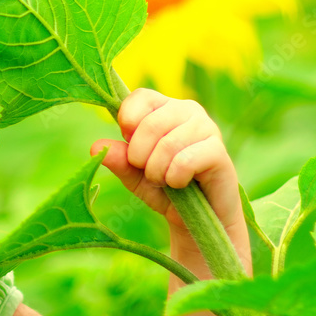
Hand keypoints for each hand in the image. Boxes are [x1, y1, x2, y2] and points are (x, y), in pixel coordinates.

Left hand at [90, 88, 244, 238]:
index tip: (131, 149)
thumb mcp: (133, 175)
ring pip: (167, 144)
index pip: (139, 97)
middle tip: (148, 174)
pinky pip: (184, 161)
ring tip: (164, 180)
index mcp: (164, 107)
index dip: (127, 124)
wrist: (197, 218)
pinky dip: (174, 178)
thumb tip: (96, 147)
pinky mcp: (219, 151)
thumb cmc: (163, 189)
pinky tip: (180, 183)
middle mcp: (187, 110)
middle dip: (139, 157)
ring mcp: (206, 128)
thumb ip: (117, 159)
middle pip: (150, 124)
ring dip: (157, 172)